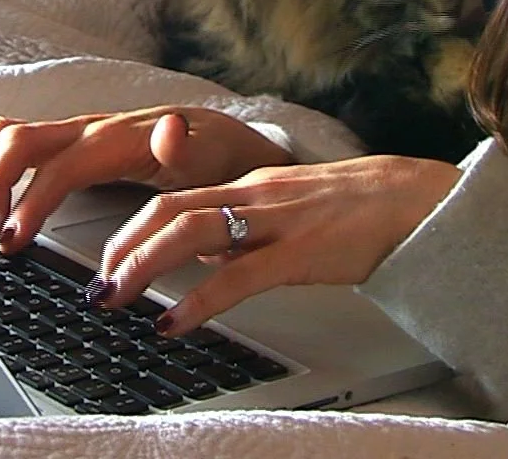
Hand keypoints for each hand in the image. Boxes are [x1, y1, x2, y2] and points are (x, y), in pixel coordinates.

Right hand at [0, 107, 291, 253]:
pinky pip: (2, 135)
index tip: (9, 242)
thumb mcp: (212, 158)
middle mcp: (83, 129)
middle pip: (17, 142)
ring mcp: (67, 133)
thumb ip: (185, 147)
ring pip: (2, 136)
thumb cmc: (215, 156)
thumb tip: (168, 130)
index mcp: (113, 137)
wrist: (223, 140)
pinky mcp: (59, 142)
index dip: (29, 202)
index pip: (57, 165)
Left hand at [92, 155, 460, 334]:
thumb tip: (204, 259)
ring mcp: (275, 221)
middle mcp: (252, 196)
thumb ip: (242, 229)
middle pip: (167, 209)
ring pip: (191, 231)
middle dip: (122, 248)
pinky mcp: (300, 252)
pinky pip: (238, 276)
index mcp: (247, 186)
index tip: (105, 262)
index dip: (130, 229)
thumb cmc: (353, 208)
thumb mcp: (285, 210)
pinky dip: (198, 300)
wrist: (411, 199)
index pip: (171, 197)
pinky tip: (175, 322)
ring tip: (117, 299)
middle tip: (96, 288)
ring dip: (143, 266)